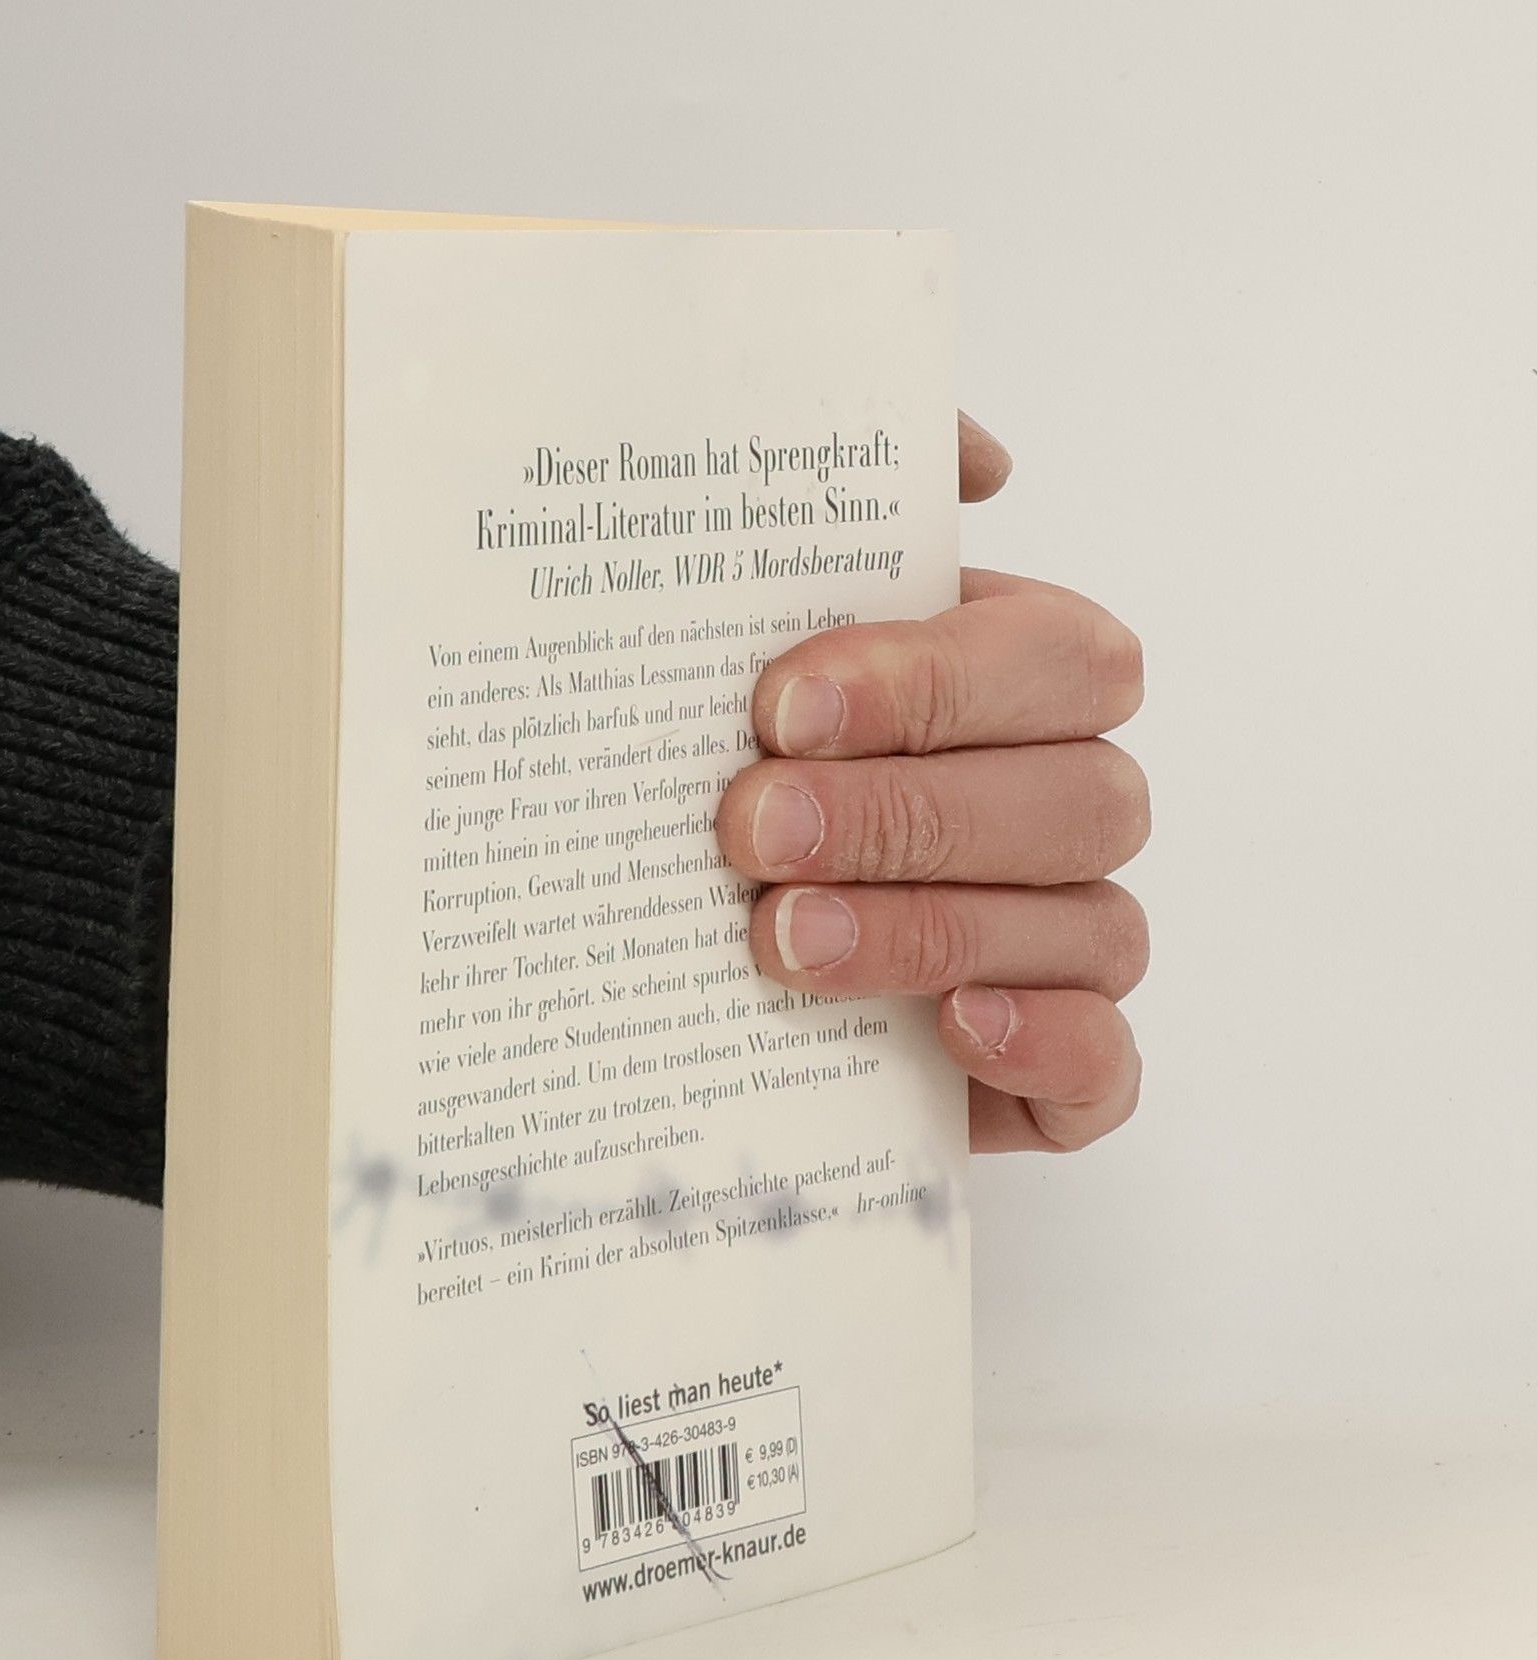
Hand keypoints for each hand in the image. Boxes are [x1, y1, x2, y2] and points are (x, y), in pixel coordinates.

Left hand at [714, 413, 1148, 1152]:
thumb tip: (979, 458)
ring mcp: (1071, 945)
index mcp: (1021, 690)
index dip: (932, 680)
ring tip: (781, 939)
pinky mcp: (1059, 1074)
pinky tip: (953, 1029)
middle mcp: (1068, 808)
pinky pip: (1103, 1067)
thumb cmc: (734, 779)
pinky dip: (1045, 1045)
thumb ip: (848, 518)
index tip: (779, 706)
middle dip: (906, 812)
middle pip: (1074, 796)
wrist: (683, 972)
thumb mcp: (747, 644)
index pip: (1053, 660)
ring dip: (931, 928)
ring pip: (1085, 926)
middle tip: (751, 828)